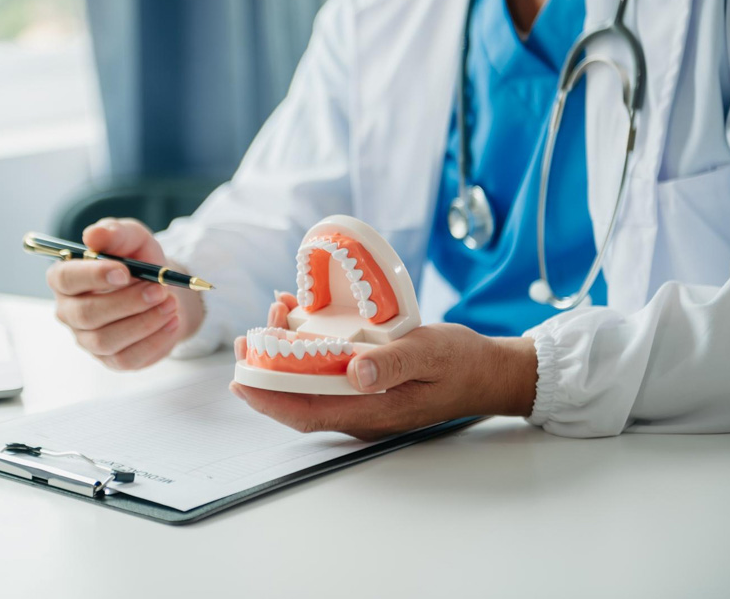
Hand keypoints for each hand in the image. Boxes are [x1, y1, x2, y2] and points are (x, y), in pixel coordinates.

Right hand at [46, 218, 203, 369]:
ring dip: (144, 322)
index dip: (93, 275)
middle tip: (159, 289)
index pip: (65, 279)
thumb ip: (115, 232)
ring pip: (106, 340)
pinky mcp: (111, 359)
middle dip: (127, 302)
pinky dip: (154, 341)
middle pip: (86, 314)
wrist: (162, 289)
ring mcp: (87, 339)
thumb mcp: (133, 238)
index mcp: (65, 277)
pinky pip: (127, 358)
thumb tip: (93, 235)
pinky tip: (172, 322)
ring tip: (171, 303)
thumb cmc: (138, 261)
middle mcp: (70, 311)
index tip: (125, 272)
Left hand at [231, 293, 536, 439]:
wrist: (489, 372)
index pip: (307, 412)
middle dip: (266, 372)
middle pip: (299, 399)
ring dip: (284, 354)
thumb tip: (354, 373)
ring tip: (271, 317)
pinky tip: (299, 317)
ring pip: (310, 383)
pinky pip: (327, 370)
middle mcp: (360, 409)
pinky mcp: (367, 382)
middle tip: (245, 340)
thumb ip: (393, 363)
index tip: (240, 381)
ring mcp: (363, 398)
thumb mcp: (430, 354)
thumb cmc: (462, 363)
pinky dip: (307, 346)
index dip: (269, 399)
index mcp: (372, 410)